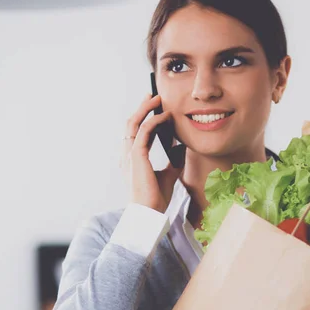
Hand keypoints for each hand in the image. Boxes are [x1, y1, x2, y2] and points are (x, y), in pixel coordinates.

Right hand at [120, 93, 182, 212]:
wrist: (150, 212)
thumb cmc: (157, 198)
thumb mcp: (170, 174)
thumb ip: (174, 160)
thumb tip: (182, 146)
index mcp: (132, 159)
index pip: (135, 133)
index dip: (144, 118)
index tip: (156, 108)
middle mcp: (127, 155)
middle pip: (131, 123)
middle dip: (142, 108)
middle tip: (154, 96)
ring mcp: (129, 155)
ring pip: (134, 123)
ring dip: (146, 108)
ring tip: (158, 99)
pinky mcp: (136, 156)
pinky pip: (144, 131)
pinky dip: (154, 121)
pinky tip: (166, 116)